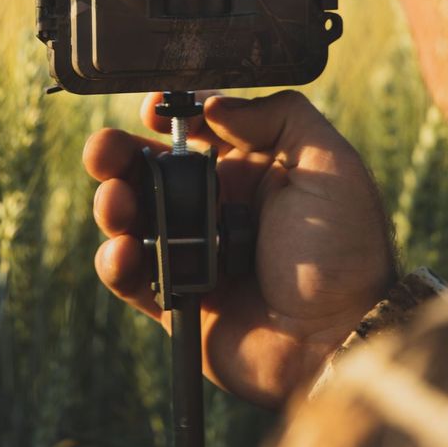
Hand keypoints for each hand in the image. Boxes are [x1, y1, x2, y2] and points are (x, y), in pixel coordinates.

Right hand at [84, 91, 395, 408]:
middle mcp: (216, 207)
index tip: (152, 108)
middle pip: (150, 169)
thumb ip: (282, 117)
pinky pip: (130, 276)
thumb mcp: (332, 166)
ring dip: (112, 201)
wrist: (339, 341)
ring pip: (131, 218)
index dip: (168, 114)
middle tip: (103, 151)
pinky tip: (124, 250)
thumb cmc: (344, 255)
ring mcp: (193, 253)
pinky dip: (115, 260)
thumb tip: (215, 105)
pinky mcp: (176, 300)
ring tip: (116, 202)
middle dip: (118, 153)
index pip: (195, 130)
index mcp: (251, 171)